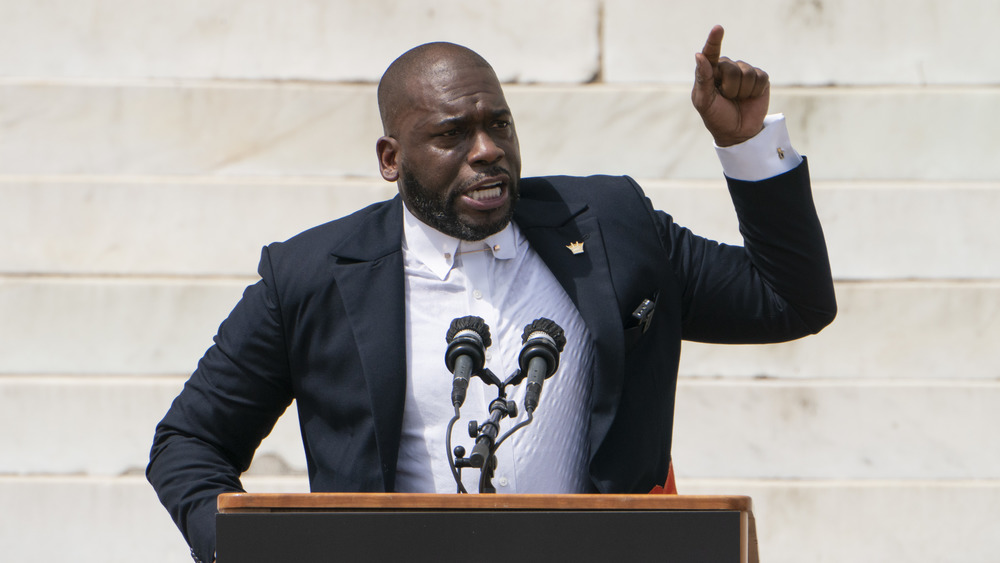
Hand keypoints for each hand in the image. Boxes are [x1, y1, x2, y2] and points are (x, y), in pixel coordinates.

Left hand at [691, 25, 769, 146]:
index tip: (718, 29)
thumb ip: (703, 79)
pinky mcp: (760, 78)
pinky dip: (755, 91)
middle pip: (732, 69)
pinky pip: (760, 78)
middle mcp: (727, 68)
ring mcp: (744, 71)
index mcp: (710, 71)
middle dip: (730, 88)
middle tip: (727, 99)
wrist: (738, 132)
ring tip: (737, 99)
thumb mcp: (705, 102)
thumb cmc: (716, 117)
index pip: (711, 52)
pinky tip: (750, 97)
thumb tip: (700, 55)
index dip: (714, 40)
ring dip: (742, 91)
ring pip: (747, 73)